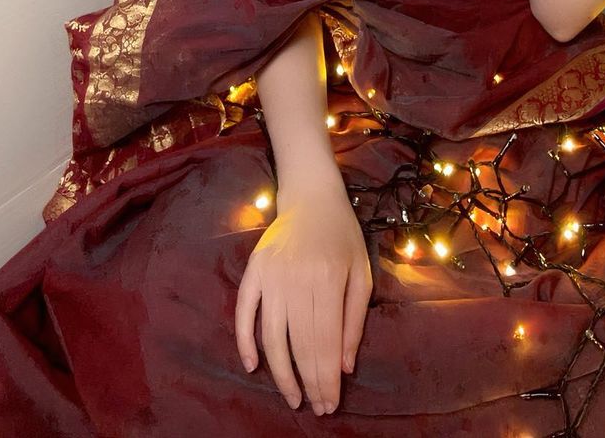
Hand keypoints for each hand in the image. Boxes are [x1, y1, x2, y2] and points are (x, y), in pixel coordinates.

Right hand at [235, 179, 372, 415]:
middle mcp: (297, 279)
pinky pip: (243, 313)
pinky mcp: (253, 270)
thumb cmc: (342, 236)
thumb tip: (345, 367)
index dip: (327, 378)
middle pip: (300, 344)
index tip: (331, 404)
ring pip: (272, 337)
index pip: (326, 342)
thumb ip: (354, 320)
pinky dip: (245, 342)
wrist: (311, 197)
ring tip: (293, 397)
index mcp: (329, 279)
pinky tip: (253, 366)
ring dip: (281, 373)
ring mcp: (271, 275)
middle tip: (316, 408)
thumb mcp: (361, 272)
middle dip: (309, 382)